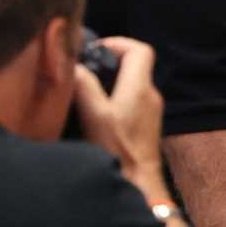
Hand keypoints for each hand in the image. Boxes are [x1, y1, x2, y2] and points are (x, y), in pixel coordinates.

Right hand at [73, 37, 167, 200]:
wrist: (139, 183)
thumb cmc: (118, 150)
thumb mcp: (95, 116)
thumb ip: (85, 87)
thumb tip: (74, 65)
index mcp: (140, 87)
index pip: (141, 50)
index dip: (119, 43)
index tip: (97, 48)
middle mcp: (151, 94)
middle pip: (137, 64)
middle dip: (112, 60)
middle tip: (86, 66)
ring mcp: (151, 110)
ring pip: (134, 82)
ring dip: (112, 79)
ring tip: (87, 86)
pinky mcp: (147, 123)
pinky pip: (133, 99)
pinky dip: (116, 95)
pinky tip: (97, 109)